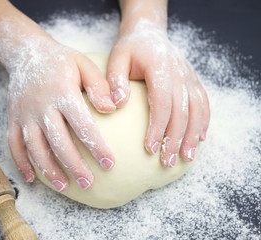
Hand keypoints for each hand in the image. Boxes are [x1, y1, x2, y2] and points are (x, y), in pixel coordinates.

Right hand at [4, 35, 115, 190]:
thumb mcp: (83, 64)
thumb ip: (98, 86)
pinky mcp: (13, 118)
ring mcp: (24, 114)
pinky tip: (33, 178)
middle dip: (74, 165)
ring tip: (64, 186)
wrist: (26, 53)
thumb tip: (112, 108)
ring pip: (35, 148)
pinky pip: (14, 144)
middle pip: (58, 142)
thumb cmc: (61, 61)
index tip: (110, 164)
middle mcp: (42, 106)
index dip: (96, 146)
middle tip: (88, 183)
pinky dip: (21, 163)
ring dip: (49, 169)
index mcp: (62, 93)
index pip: (82, 125)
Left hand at [107, 19, 209, 166]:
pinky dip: (203, 121)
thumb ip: (115, 80)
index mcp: (160, 67)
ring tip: (186, 157)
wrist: (149, 33)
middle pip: (182, 111)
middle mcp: (180, 73)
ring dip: (192, 135)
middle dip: (175, 139)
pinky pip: (203, 103)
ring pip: (197, 110)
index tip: (150, 148)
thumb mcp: (117, 58)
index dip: (158, 127)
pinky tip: (200, 138)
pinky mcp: (193, 81)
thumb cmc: (130, 48)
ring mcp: (189, 77)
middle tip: (166, 162)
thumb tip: (116, 105)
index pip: (162, 102)